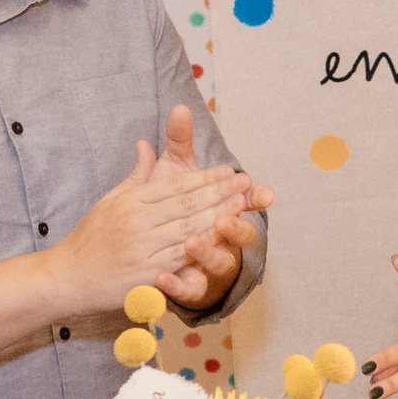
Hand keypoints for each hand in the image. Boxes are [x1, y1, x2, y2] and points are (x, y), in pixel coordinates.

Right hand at [54, 140, 253, 311]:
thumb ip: (136, 175)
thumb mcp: (111, 200)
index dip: (205, 177)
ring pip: (186, 228)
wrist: (67, 276)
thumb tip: (145, 145)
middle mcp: (136, 220)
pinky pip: (177, 258)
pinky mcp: (142, 272)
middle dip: (219, 192)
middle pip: (185, 203)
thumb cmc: (91, 238)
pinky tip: (220, 241)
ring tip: (240, 205)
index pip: (176, 186)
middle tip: (245, 183)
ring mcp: (139, 246)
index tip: (229, 171)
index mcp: (131, 200)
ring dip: (217, 216)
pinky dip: (200, 248)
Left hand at [154, 104, 273, 308]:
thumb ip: (179, 144)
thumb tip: (179, 109)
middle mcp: (222, 239)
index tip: (248, 184)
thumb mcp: (175, 174)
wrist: (148, 254)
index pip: (240, 200)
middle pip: (237, 233)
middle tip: (224, 217)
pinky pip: (187, 289)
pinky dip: (176, 285)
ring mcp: (208, 266)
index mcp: (223, 210)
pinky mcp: (189, 288)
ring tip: (193, 243)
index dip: (248, 194)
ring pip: (217, 263)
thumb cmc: (174, 210)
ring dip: (208, 253)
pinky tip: (163, 278)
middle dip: (232, 224)